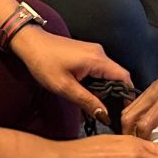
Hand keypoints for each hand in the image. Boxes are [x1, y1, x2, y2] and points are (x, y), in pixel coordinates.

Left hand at [14, 25, 132, 122]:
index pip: (124, 77)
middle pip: (117, 76)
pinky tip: (87, 93)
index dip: (127, 95)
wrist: (30, 42)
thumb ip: (86, 101)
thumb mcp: (64, 87)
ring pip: (108, 74)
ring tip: (95, 105)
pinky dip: (96, 82)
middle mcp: (100, 53)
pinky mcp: (87, 53)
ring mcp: (93, 52)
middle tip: (107, 112)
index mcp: (97, 60)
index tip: (124, 110)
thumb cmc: (44, 62)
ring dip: (103, 89)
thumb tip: (104, 115)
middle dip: (114, 95)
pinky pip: (99, 70)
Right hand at [123, 28, 157, 152]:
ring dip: (130, 123)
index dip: (143, 139)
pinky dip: (135, 114)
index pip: (145, 123)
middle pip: (130, 114)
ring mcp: (155, 86)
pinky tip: (142, 124)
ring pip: (132, 107)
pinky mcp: (157, 84)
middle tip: (134, 148)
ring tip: (137, 139)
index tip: (147, 152)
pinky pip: (139, 101)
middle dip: (128, 132)